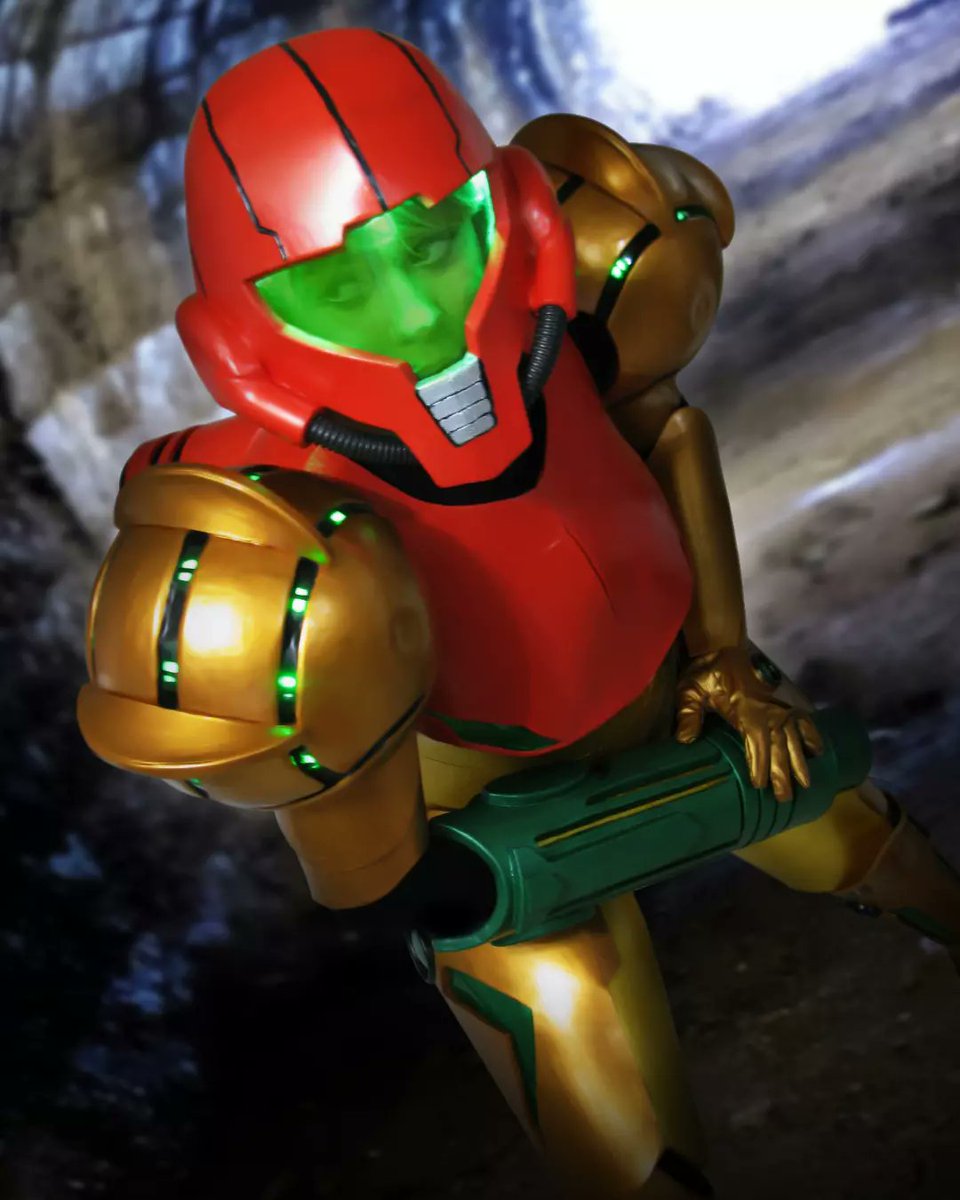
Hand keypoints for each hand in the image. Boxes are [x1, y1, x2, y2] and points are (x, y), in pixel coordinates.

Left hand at [675, 645, 823, 801]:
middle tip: (785, 798)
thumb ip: (688, 714)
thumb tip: (685, 740)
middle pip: (778, 746)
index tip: (759, 785)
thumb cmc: (706, 673)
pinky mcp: (782, 701)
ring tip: (805, 784)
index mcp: (745, 709)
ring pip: (793, 737)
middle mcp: (767, 710)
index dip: (759, 764)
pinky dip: (811, 734)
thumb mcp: (689, 691)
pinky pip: (802, 719)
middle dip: (781, 773)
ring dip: (799, 761)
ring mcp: (777, 705)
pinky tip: (818, 751)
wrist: (723, 648)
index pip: (756, 742)